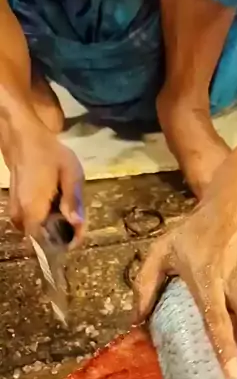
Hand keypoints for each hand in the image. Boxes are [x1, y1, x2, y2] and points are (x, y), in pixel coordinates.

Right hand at [7, 124, 83, 241]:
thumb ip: (73, 201)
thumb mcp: (70, 174)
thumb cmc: (49, 153)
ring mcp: (15, 211)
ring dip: (54, 224)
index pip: (47, 243)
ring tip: (67, 206)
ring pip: (37, 230)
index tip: (78, 233)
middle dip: (62, 232)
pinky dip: (45, 216)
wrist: (24, 136)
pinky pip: (32, 220)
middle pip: (43, 238)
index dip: (65, 242)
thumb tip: (77, 224)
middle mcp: (20, 215)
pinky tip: (55, 201)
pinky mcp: (15, 205)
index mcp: (33, 209)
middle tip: (76, 216)